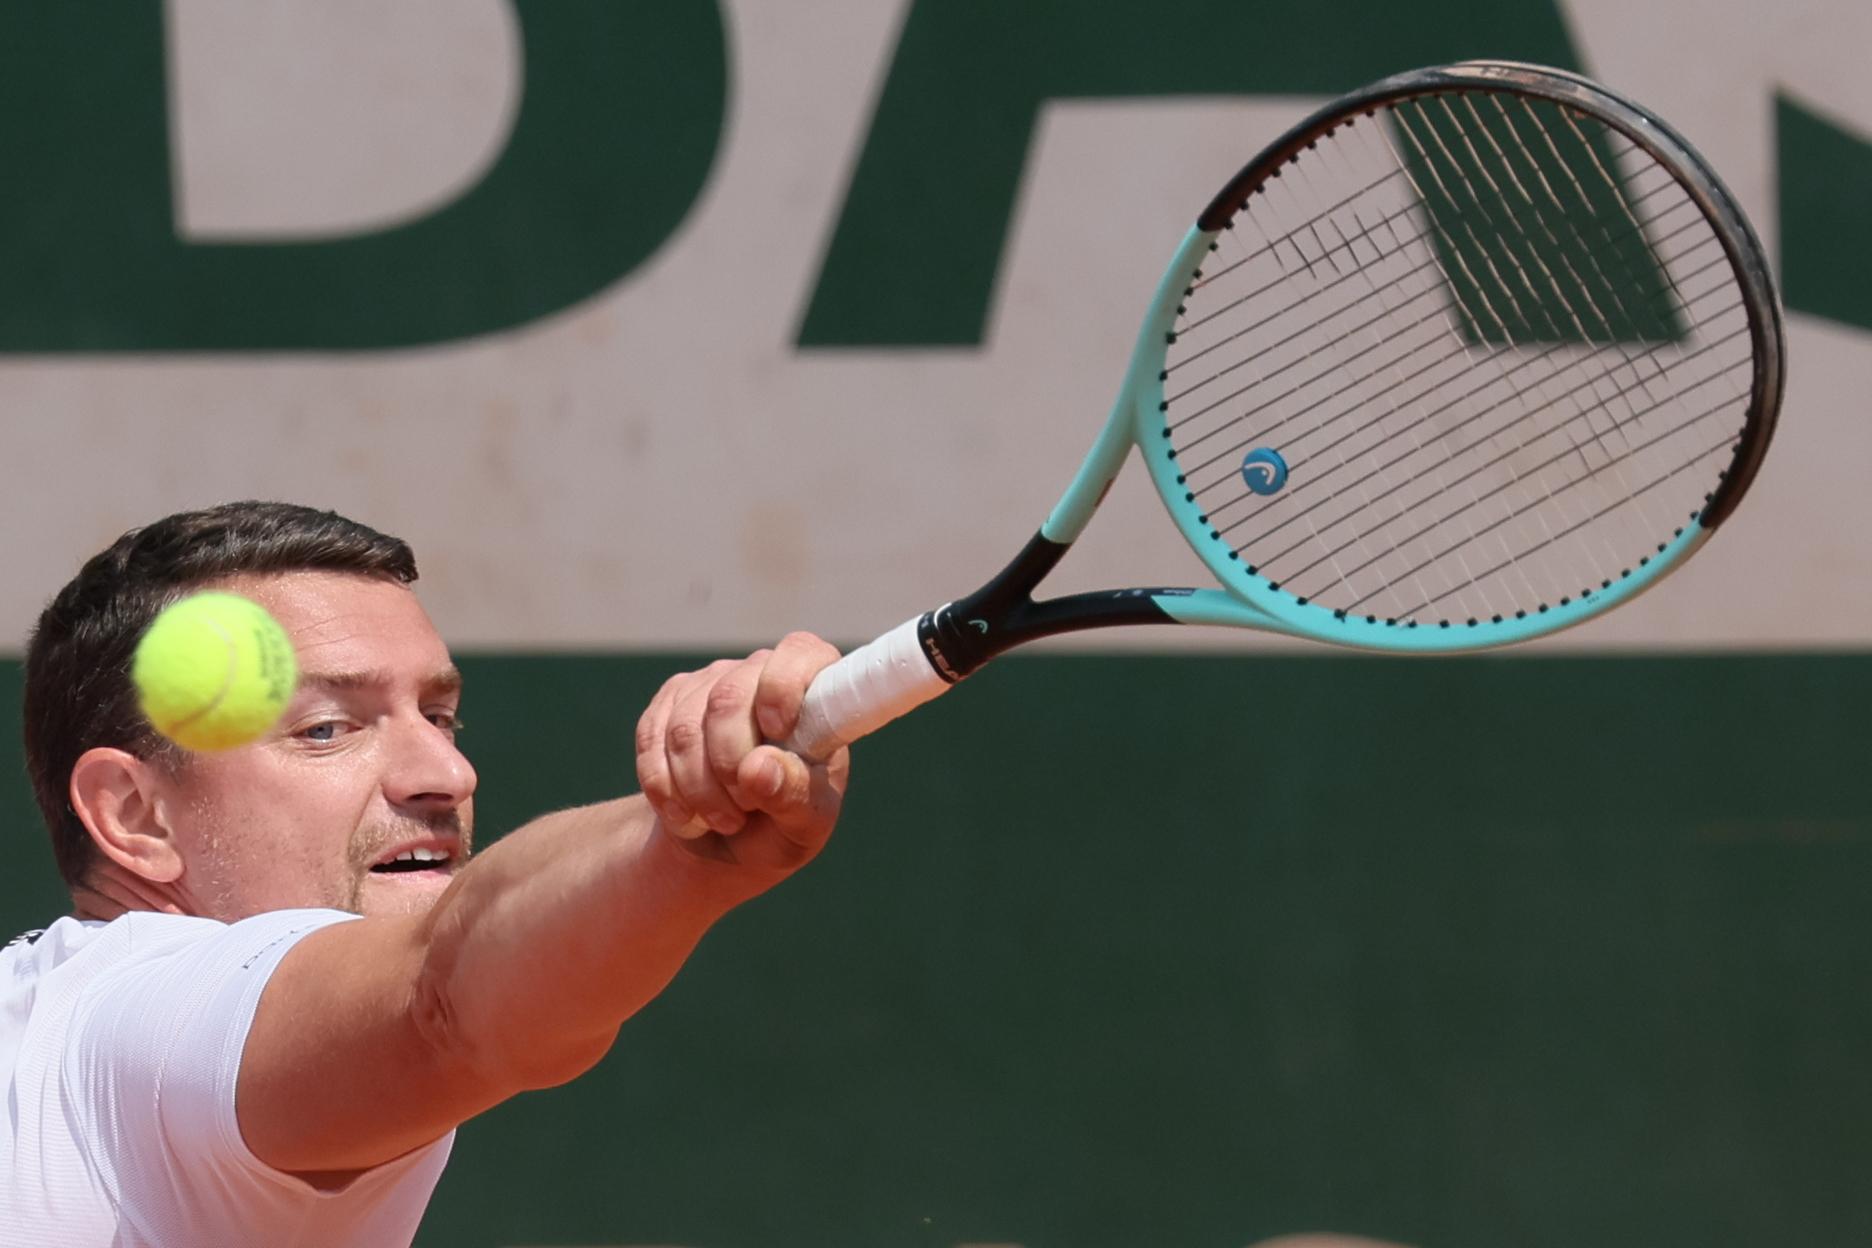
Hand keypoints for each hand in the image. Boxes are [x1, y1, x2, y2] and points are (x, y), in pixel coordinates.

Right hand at [634, 632, 848, 877]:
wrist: (724, 842)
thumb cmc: (782, 824)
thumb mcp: (805, 824)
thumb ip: (794, 794)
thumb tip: (759, 767)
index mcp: (812, 694)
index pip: (801, 653)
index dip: (783, 687)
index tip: (778, 730)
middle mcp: (758, 675)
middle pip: (728, 698)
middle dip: (730, 765)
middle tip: (744, 808)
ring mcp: (709, 684)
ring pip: (685, 728)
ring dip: (698, 789)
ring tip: (723, 820)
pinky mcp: (667, 705)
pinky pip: (651, 740)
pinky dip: (665, 788)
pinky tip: (686, 814)